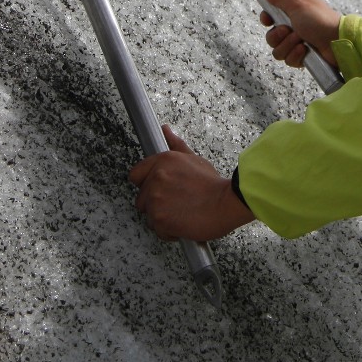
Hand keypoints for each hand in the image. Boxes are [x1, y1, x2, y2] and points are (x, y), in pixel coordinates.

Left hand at [129, 125, 254, 241]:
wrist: (226, 203)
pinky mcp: (159, 219)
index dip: (146, 185)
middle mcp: (155, 179)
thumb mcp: (194, 159)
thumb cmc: (213, 184)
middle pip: (141, 199)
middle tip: (176, 203)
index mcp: (162, 162)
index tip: (159, 190)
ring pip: (149, 216)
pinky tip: (183, 223)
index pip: (135, 175)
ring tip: (182, 213)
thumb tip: (165, 130)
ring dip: (163, 218)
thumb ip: (175, 145)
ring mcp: (155, 199)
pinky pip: (158, 230)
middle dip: (156, 204)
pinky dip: (169, 232)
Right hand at [260, 0, 338, 71]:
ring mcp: (299, 43)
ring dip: (289, 45)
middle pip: (272, 36)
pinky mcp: (303, 57)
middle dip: (278, 35)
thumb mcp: (297, 5)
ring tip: (302, 41)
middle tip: (290, 31)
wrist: (338, 41)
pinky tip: (305, 50)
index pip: (271, 16)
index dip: (267, 19)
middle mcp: (296, 27)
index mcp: (294, 12)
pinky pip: (289, 60)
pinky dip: (296, 55)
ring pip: (278, 50)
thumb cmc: (321, 20)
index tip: (267, 20)